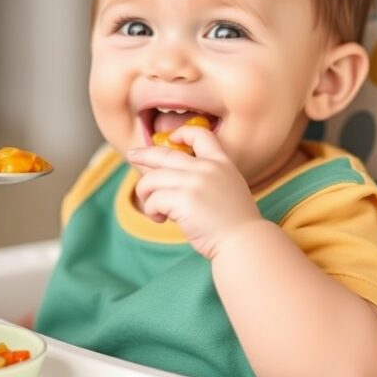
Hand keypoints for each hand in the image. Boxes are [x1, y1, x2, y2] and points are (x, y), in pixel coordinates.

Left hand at [126, 125, 260, 259]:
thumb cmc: (234, 224)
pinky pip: (153, 200)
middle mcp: (207, 168)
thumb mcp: (228, 189)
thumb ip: (207, 178)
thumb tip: (171, 177)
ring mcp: (195, 182)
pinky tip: (160, 220)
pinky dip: (151, 211)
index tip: (171, 139)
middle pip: (165, 154)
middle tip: (132, 155)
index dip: (183, 133)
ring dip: (146, 194)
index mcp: (221, 163)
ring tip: (153, 209)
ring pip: (152, 179)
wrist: (244, 243)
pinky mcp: (184, 199)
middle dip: (144, 154)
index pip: (201, 135)